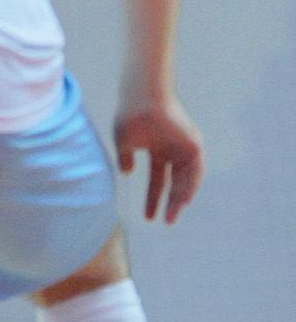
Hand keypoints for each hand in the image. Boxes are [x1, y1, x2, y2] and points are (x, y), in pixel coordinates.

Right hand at [114, 92, 203, 223]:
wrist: (143, 98)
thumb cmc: (131, 115)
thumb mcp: (124, 142)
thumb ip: (125, 158)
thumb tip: (127, 172)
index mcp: (157, 149)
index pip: (158, 180)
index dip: (153, 198)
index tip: (149, 218)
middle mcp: (172, 150)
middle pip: (174, 183)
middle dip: (170, 203)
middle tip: (166, 222)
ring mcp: (184, 147)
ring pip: (186, 179)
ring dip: (182, 198)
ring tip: (174, 215)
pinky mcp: (194, 144)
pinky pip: (196, 170)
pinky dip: (192, 185)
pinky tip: (186, 199)